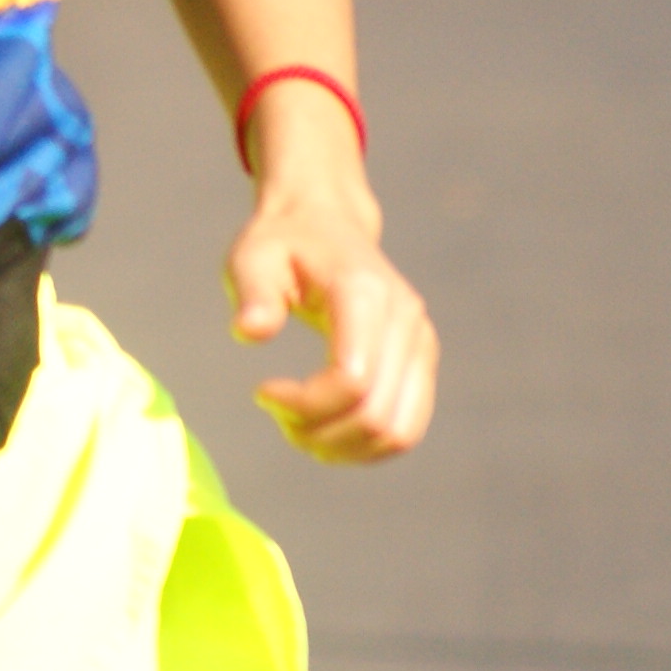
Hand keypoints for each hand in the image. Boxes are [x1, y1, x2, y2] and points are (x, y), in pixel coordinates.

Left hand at [224, 174, 436, 462]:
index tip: (261, 391)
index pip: (351, 380)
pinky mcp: (421, 364)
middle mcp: (406, 322)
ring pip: (399, 433)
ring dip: (344, 448)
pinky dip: (364, 446)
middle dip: (319, 433)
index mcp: (365, 294)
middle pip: (375, 415)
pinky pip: (405, 428)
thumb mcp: (252, 257)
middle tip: (276, 415)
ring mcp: (421, 345)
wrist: (325, 221)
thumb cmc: (282, 242)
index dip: (303, 404)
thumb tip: (250, 333)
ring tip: (297, 428)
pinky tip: (322, 430)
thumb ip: (253, 294)